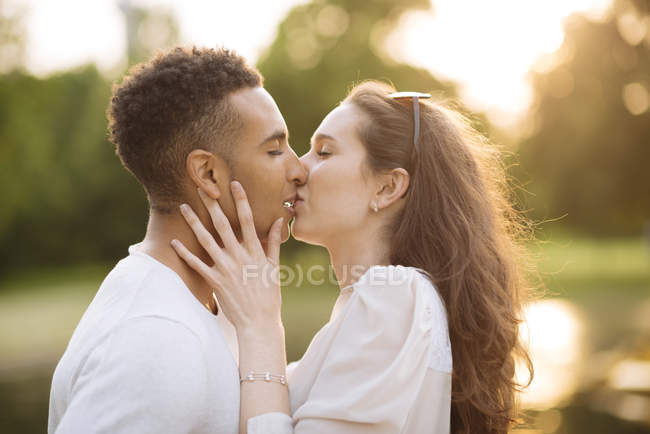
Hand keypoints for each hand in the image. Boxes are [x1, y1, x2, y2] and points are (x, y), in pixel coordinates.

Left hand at [171, 181, 284, 331]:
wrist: (258, 322)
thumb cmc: (268, 295)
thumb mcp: (274, 267)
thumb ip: (274, 243)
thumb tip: (279, 221)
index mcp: (255, 252)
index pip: (248, 220)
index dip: (241, 201)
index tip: (234, 184)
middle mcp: (239, 257)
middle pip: (223, 225)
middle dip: (212, 205)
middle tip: (202, 188)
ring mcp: (226, 269)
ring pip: (206, 241)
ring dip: (194, 223)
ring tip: (184, 207)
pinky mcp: (215, 282)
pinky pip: (197, 265)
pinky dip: (185, 253)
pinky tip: (174, 242)